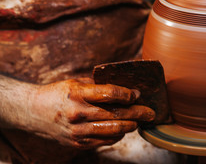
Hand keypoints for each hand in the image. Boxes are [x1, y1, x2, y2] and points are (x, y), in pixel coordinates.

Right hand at [25, 78, 154, 148]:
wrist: (32, 112)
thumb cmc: (58, 94)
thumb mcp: (76, 83)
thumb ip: (99, 86)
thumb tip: (126, 89)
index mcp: (78, 93)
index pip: (110, 93)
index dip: (128, 94)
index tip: (137, 94)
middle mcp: (78, 113)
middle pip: (116, 114)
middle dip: (138, 113)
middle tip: (150, 112)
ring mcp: (78, 131)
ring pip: (114, 130)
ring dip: (131, 125)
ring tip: (139, 121)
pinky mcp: (78, 143)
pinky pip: (105, 141)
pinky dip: (118, 135)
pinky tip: (123, 129)